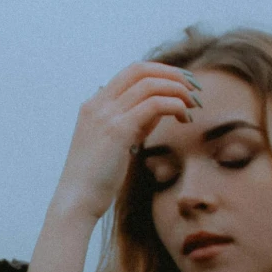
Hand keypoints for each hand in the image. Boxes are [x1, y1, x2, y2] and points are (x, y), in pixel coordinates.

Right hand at [51, 62, 202, 226]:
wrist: (76, 202)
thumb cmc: (96, 180)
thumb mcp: (116, 144)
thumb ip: (134, 123)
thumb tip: (160, 109)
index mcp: (94, 105)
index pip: (132, 72)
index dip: (161, 72)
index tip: (182, 85)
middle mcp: (98, 104)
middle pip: (141, 70)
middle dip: (173, 74)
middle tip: (195, 89)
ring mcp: (106, 115)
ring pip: (150, 84)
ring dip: (178, 90)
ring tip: (194, 106)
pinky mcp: (117, 130)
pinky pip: (154, 104)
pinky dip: (175, 105)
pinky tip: (184, 117)